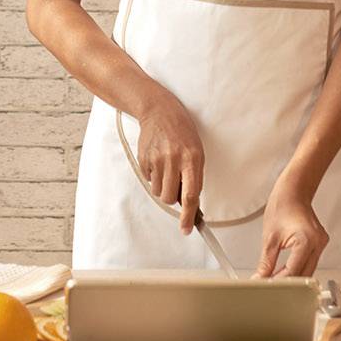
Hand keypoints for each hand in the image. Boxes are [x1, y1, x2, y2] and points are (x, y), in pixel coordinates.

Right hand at [135, 93, 203, 232]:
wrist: (160, 111)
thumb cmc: (183, 132)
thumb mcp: (197, 151)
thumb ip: (194, 176)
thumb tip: (189, 204)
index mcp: (192, 159)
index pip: (190, 195)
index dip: (188, 216)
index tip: (186, 229)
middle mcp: (174, 160)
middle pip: (170, 197)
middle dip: (172, 197)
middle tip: (175, 182)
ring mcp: (157, 159)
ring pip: (158, 191)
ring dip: (162, 186)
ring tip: (167, 167)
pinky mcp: (144, 159)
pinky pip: (148, 180)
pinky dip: (153, 176)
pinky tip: (158, 160)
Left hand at [256, 180, 328, 278]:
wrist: (294, 192)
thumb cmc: (283, 206)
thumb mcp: (270, 237)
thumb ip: (266, 262)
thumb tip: (261, 277)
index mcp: (306, 240)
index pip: (294, 271)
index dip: (279, 281)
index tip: (267, 286)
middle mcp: (318, 243)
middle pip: (304, 274)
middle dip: (287, 282)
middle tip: (270, 285)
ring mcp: (321, 244)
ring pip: (308, 271)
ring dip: (293, 277)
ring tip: (275, 278)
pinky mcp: (320, 244)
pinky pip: (310, 262)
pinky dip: (298, 268)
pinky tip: (286, 271)